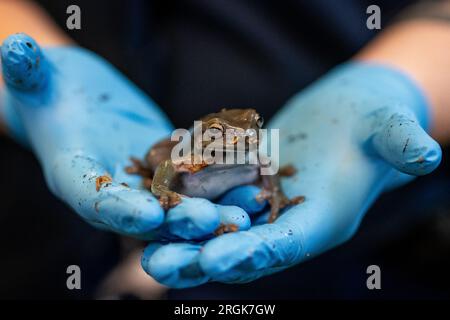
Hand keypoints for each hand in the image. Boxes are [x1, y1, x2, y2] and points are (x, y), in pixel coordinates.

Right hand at [0, 33, 251, 238]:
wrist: (79, 100)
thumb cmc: (53, 90)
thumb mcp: (39, 80)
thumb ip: (28, 73)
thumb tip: (14, 48)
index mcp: (75, 177)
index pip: (95, 199)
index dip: (120, 210)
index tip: (150, 215)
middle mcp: (113, 191)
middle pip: (147, 213)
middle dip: (179, 219)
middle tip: (212, 221)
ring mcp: (143, 184)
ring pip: (180, 203)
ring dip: (213, 209)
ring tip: (247, 212)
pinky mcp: (169, 170)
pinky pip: (198, 180)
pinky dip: (224, 183)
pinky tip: (254, 180)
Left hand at [142, 62, 441, 286]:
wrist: (351, 116)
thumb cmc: (373, 121)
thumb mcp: (388, 128)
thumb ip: (401, 143)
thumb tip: (426, 154)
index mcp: (324, 220)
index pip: (287, 245)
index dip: (253, 254)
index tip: (213, 260)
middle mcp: (290, 224)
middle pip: (244, 250)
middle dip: (202, 260)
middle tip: (158, 267)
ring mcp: (266, 210)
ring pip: (219, 233)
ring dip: (183, 244)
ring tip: (144, 251)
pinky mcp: (248, 190)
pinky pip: (212, 204)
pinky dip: (184, 211)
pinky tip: (152, 211)